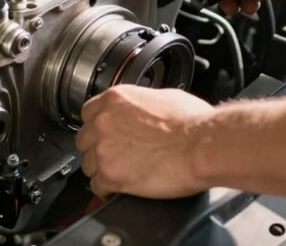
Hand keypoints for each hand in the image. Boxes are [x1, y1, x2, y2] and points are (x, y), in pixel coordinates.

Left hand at [75, 85, 213, 198]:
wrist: (202, 146)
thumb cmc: (192, 122)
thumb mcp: (164, 96)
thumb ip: (141, 103)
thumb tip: (143, 110)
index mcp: (116, 99)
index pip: (88, 113)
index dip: (97, 127)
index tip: (104, 135)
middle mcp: (104, 122)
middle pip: (84, 140)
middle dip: (97, 149)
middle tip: (115, 156)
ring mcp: (104, 149)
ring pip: (87, 164)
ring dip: (101, 170)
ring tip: (120, 173)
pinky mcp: (110, 175)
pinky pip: (96, 187)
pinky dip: (106, 190)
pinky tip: (119, 188)